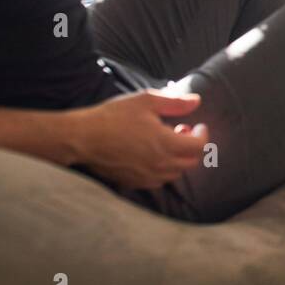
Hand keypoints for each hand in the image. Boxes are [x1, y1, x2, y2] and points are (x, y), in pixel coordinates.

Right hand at [70, 88, 209, 189]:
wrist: (81, 138)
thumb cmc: (113, 117)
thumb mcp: (146, 101)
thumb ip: (175, 103)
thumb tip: (197, 101)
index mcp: (167, 144)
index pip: (199, 147)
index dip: (203, 135)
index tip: (198, 124)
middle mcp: (160, 165)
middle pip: (191, 162)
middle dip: (192, 146)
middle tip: (182, 130)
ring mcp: (146, 177)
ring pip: (175, 173)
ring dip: (178, 158)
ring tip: (166, 141)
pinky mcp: (133, 183)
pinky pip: (157, 181)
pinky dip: (163, 169)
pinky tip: (152, 155)